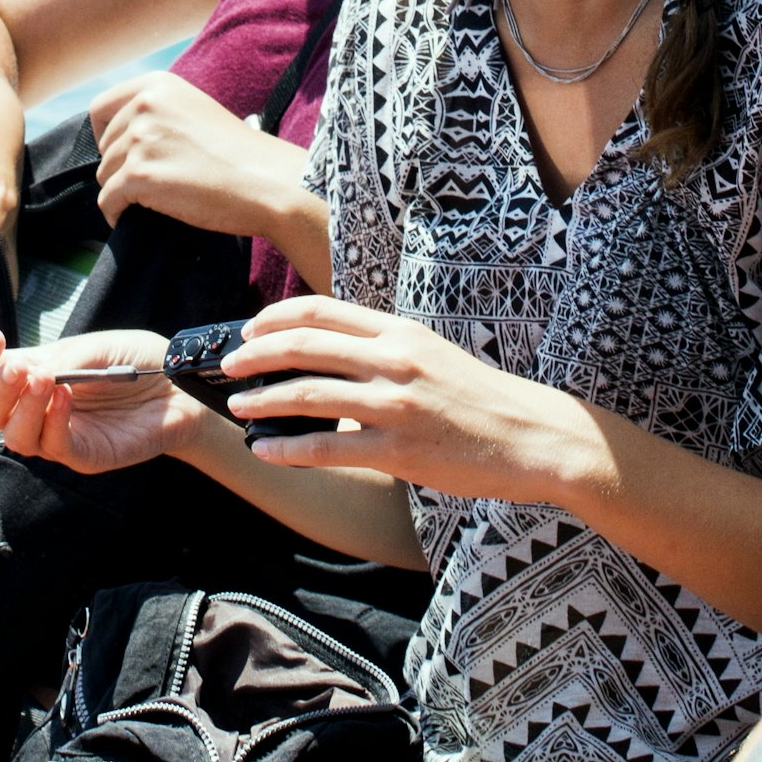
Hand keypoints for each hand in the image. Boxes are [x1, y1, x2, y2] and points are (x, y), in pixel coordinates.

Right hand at [0, 326, 196, 474]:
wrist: (181, 387)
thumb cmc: (140, 361)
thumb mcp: (100, 347)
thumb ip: (64, 357)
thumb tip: (28, 367)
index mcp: (35, 372)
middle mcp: (38, 406)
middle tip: (19, 369)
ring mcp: (57, 434)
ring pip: (15, 434)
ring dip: (23, 407)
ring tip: (44, 381)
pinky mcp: (82, 455)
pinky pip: (54, 446)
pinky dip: (53, 422)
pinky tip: (65, 397)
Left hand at [86, 72, 315, 252]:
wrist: (268, 182)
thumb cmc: (238, 154)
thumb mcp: (194, 110)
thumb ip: (158, 112)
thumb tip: (122, 135)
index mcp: (157, 85)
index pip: (100, 108)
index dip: (107, 135)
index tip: (121, 153)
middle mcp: (144, 106)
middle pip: (103, 146)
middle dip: (120, 167)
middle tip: (153, 182)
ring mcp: (140, 140)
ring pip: (104, 175)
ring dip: (123, 191)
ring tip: (155, 199)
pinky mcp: (139, 175)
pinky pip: (108, 201)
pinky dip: (117, 213)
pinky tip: (134, 217)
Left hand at [227, 297, 601, 506]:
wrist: (533, 437)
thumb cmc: (481, 399)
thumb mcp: (432, 354)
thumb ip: (383, 349)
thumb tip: (328, 354)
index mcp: (399, 331)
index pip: (321, 310)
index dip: (275, 318)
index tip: (249, 329)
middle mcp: (394, 360)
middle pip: (305, 345)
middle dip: (255, 354)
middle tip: (227, 364)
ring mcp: (396, 405)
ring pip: (308, 394)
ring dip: (262, 400)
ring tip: (237, 408)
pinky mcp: (399, 449)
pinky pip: (329, 448)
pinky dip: (288, 448)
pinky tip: (264, 451)